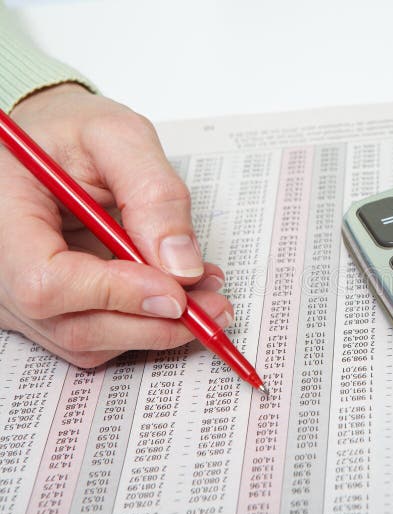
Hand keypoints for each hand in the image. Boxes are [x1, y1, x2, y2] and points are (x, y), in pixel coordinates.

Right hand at [0, 84, 232, 366]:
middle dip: (153, 323)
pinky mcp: (48, 312)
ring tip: (207, 295)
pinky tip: (183, 297)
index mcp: (3, 216)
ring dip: (158, 328)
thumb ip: (154, 194)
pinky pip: (97, 337)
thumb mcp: (118, 137)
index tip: (176, 292)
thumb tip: (182, 267)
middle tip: (214, 305)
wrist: (50, 146)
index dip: (113, 294)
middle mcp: (1, 269)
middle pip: (71, 326)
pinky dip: (146, 325)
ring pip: (89, 342)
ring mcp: (18, 300)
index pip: (44, 281)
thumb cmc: (71, 134)